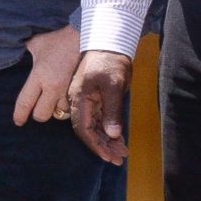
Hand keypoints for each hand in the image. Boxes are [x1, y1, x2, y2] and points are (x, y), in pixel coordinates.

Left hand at [13, 26, 81, 125]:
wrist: (86, 37)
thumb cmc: (59, 40)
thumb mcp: (36, 44)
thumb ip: (26, 51)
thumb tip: (12, 48)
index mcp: (39, 76)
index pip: (25, 103)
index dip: (20, 115)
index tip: (18, 121)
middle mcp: (53, 87)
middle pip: (42, 115)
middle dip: (39, 113)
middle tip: (39, 106)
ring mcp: (68, 91)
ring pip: (59, 113)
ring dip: (56, 109)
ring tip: (55, 99)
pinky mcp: (82, 91)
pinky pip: (73, 106)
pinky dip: (69, 105)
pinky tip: (68, 98)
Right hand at [69, 51, 132, 165]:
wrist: (110, 41)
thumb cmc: (111, 61)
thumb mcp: (115, 86)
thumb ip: (112, 110)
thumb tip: (112, 134)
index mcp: (79, 99)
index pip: (83, 128)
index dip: (96, 144)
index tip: (109, 156)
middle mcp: (79, 102)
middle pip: (87, 130)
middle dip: (102, 146)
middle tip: (119, 159)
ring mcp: (86, 100)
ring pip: (93, 126)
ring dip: (106, 140)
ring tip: (122, 152)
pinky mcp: (94, 98)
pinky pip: (98, 119)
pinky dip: (108, 130)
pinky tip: (118, 139)